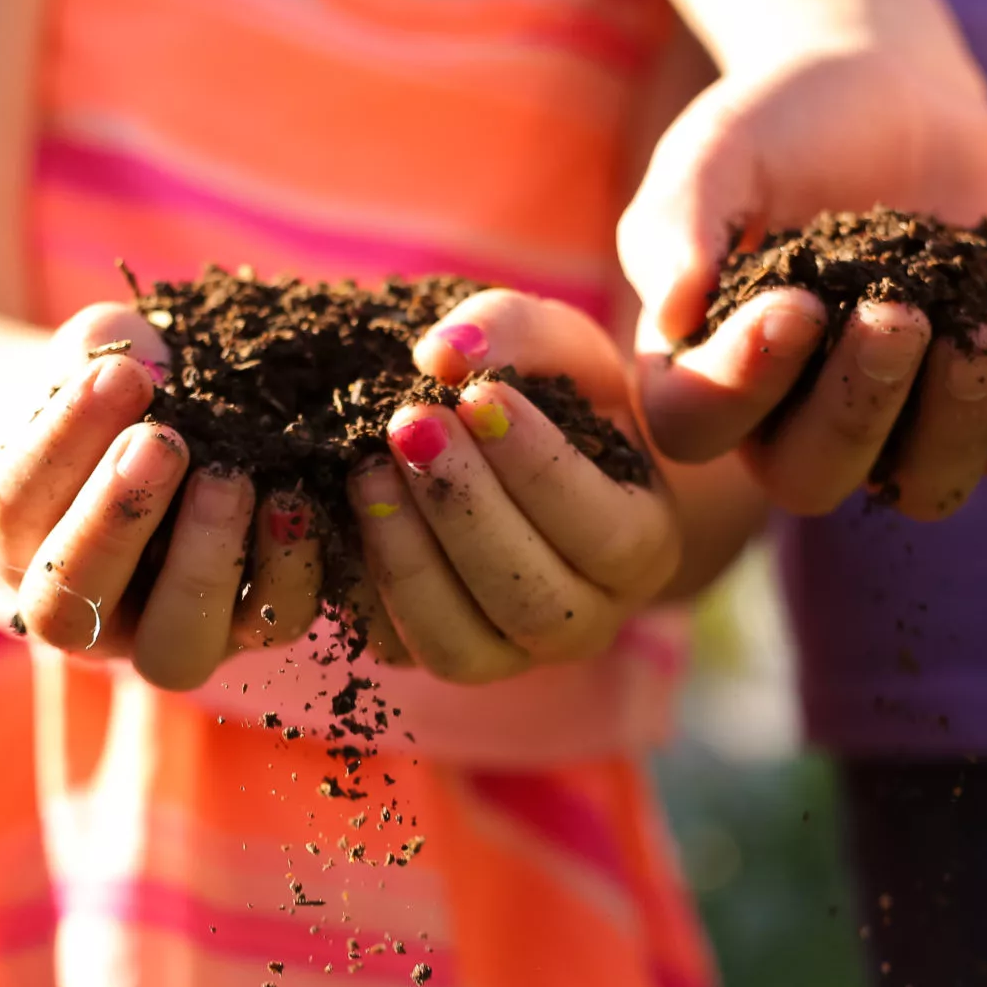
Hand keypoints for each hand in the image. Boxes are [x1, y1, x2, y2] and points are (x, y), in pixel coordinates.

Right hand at [0, 303, 323, 689]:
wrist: (179, 427)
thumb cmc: (121, 394)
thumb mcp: (100, 358)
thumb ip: (100, 353)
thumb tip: (148, 361)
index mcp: (19, 540)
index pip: (13, 508)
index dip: (61, 443)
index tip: (117, 373)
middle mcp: (82, 611)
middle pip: (71, 604)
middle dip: (116, 519)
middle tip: (162, 441)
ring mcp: (166, 635)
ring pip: (171, 647)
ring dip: (201, 562)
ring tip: (229, 479)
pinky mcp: (250, 632)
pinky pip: (272, 624)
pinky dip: (289, 568)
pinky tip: (296, 501)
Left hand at [346, 290, 680, 683]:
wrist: (512, 452)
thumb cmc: (553, 396)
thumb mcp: (556, 346)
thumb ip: (514, 331)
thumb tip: (444, 355)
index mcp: (642, 547)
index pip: (605, 533)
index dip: (540, 470)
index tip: (480, 398)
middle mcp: (586, 620)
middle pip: (532, 600)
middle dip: (466, 511)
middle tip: (411, 424)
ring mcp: (512, 654)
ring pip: (462, 646)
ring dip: (409, 558)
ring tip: (368, 470)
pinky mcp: (441, 655)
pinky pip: (398, 651)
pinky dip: (365, 586)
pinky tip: (344, 512)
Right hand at [620, 46, 986, 518]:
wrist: (895, 94)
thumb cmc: (780, 126)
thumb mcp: (715, 152)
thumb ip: (679, 225)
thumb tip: (670, 316)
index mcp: (709, 370)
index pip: (695, 426)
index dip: (739, 386)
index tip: (795, 302)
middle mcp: (795, 421)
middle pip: (810, 479)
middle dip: (856, 408)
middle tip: (896, 315)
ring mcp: (899, 421)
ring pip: (924, 487)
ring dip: (955, 426)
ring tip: (977, 334)